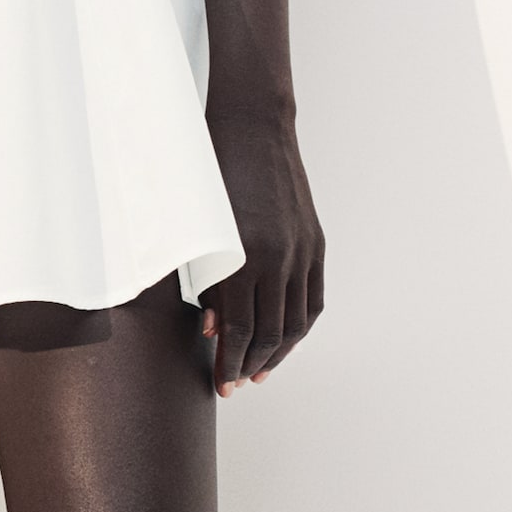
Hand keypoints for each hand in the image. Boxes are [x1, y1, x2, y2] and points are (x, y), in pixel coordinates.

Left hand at [200, 115, 324, 394]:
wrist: (251, 127)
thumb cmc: (209, 172)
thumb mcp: (197, 228)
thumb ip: (206, 282)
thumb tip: (214, 330)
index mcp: (244, 256)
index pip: (240, 331)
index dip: (229, 363)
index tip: (220, 384)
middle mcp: (279, 257)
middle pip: (270, 333)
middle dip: (250, 366)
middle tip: (233, 384)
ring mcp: (302, 249)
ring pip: (297, 321)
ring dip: (279, 353)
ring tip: (259, 371)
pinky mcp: (315, 241)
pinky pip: (313, 298)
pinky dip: (300, 326)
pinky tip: (285, 340)